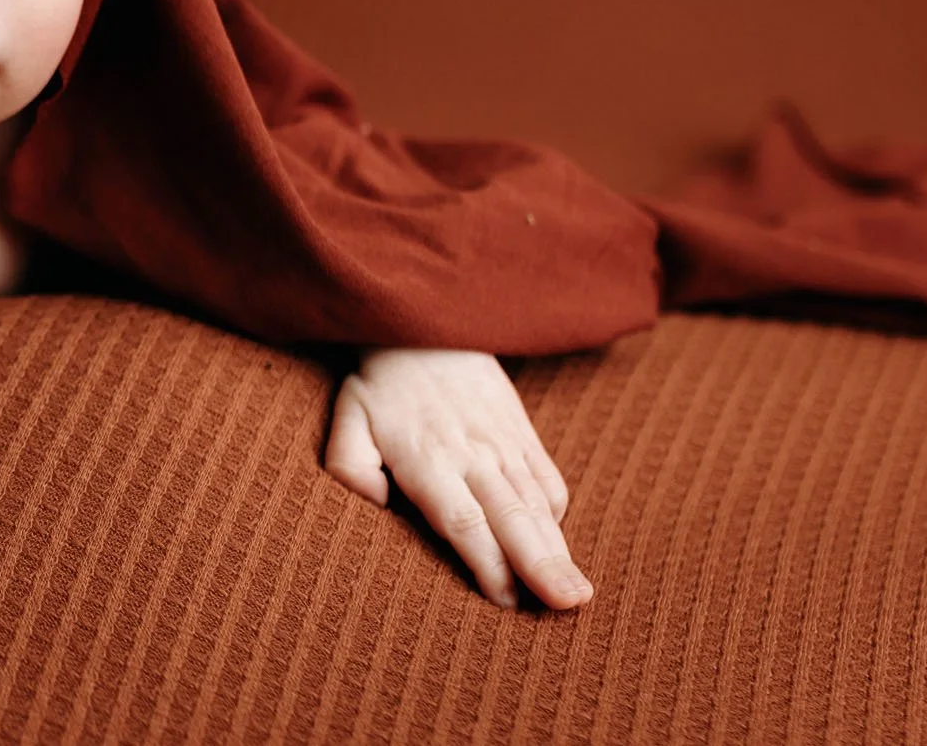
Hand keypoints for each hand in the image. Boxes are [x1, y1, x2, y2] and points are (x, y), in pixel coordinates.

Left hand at [323, 347, 593, 610]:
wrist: (425, 321)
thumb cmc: (380, 383)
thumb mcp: (348, 419)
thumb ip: (350, 466)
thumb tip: (375, 507)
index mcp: (427, 457)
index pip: (462, 521)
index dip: (486, 563)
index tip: (505, 602)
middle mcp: (472, 452)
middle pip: (512, 517)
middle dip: (541, 566)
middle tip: (568, 605)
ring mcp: (503, 440)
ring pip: (537, 502)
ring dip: (558, 548)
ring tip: (578, 591)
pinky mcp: (522, 429)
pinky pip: (547, 476)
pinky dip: (557, 511)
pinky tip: (559, 542)